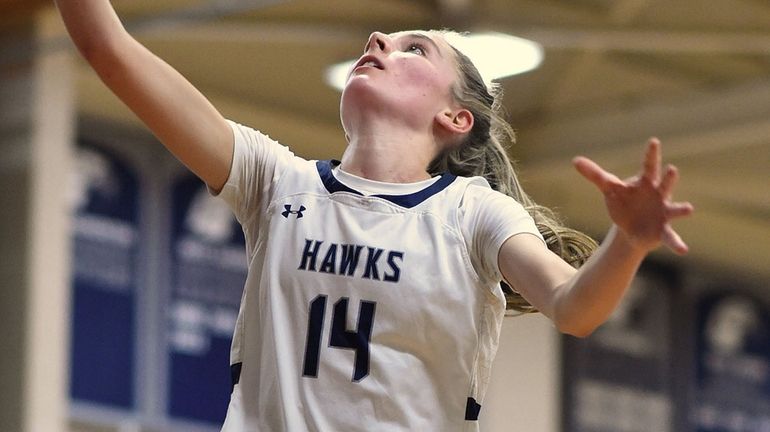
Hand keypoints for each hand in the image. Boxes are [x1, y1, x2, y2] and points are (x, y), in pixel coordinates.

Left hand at [572, 138, 693, 254]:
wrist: (630, 228)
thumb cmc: (623, 202)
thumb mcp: (609, 189)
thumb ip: (595, 175)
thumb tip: (575, 160)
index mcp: (646, 182)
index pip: (648, 166)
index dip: (650, 154)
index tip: (653, 141)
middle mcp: (659, 195)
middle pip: (665, 184)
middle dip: (669, 178)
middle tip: (672, 169)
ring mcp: (664, 213)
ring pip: (675, 210)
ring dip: (681, 209)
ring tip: (689, 209)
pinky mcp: (663, 231)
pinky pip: (672, 237)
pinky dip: (677, 243)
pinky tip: (683, 250)